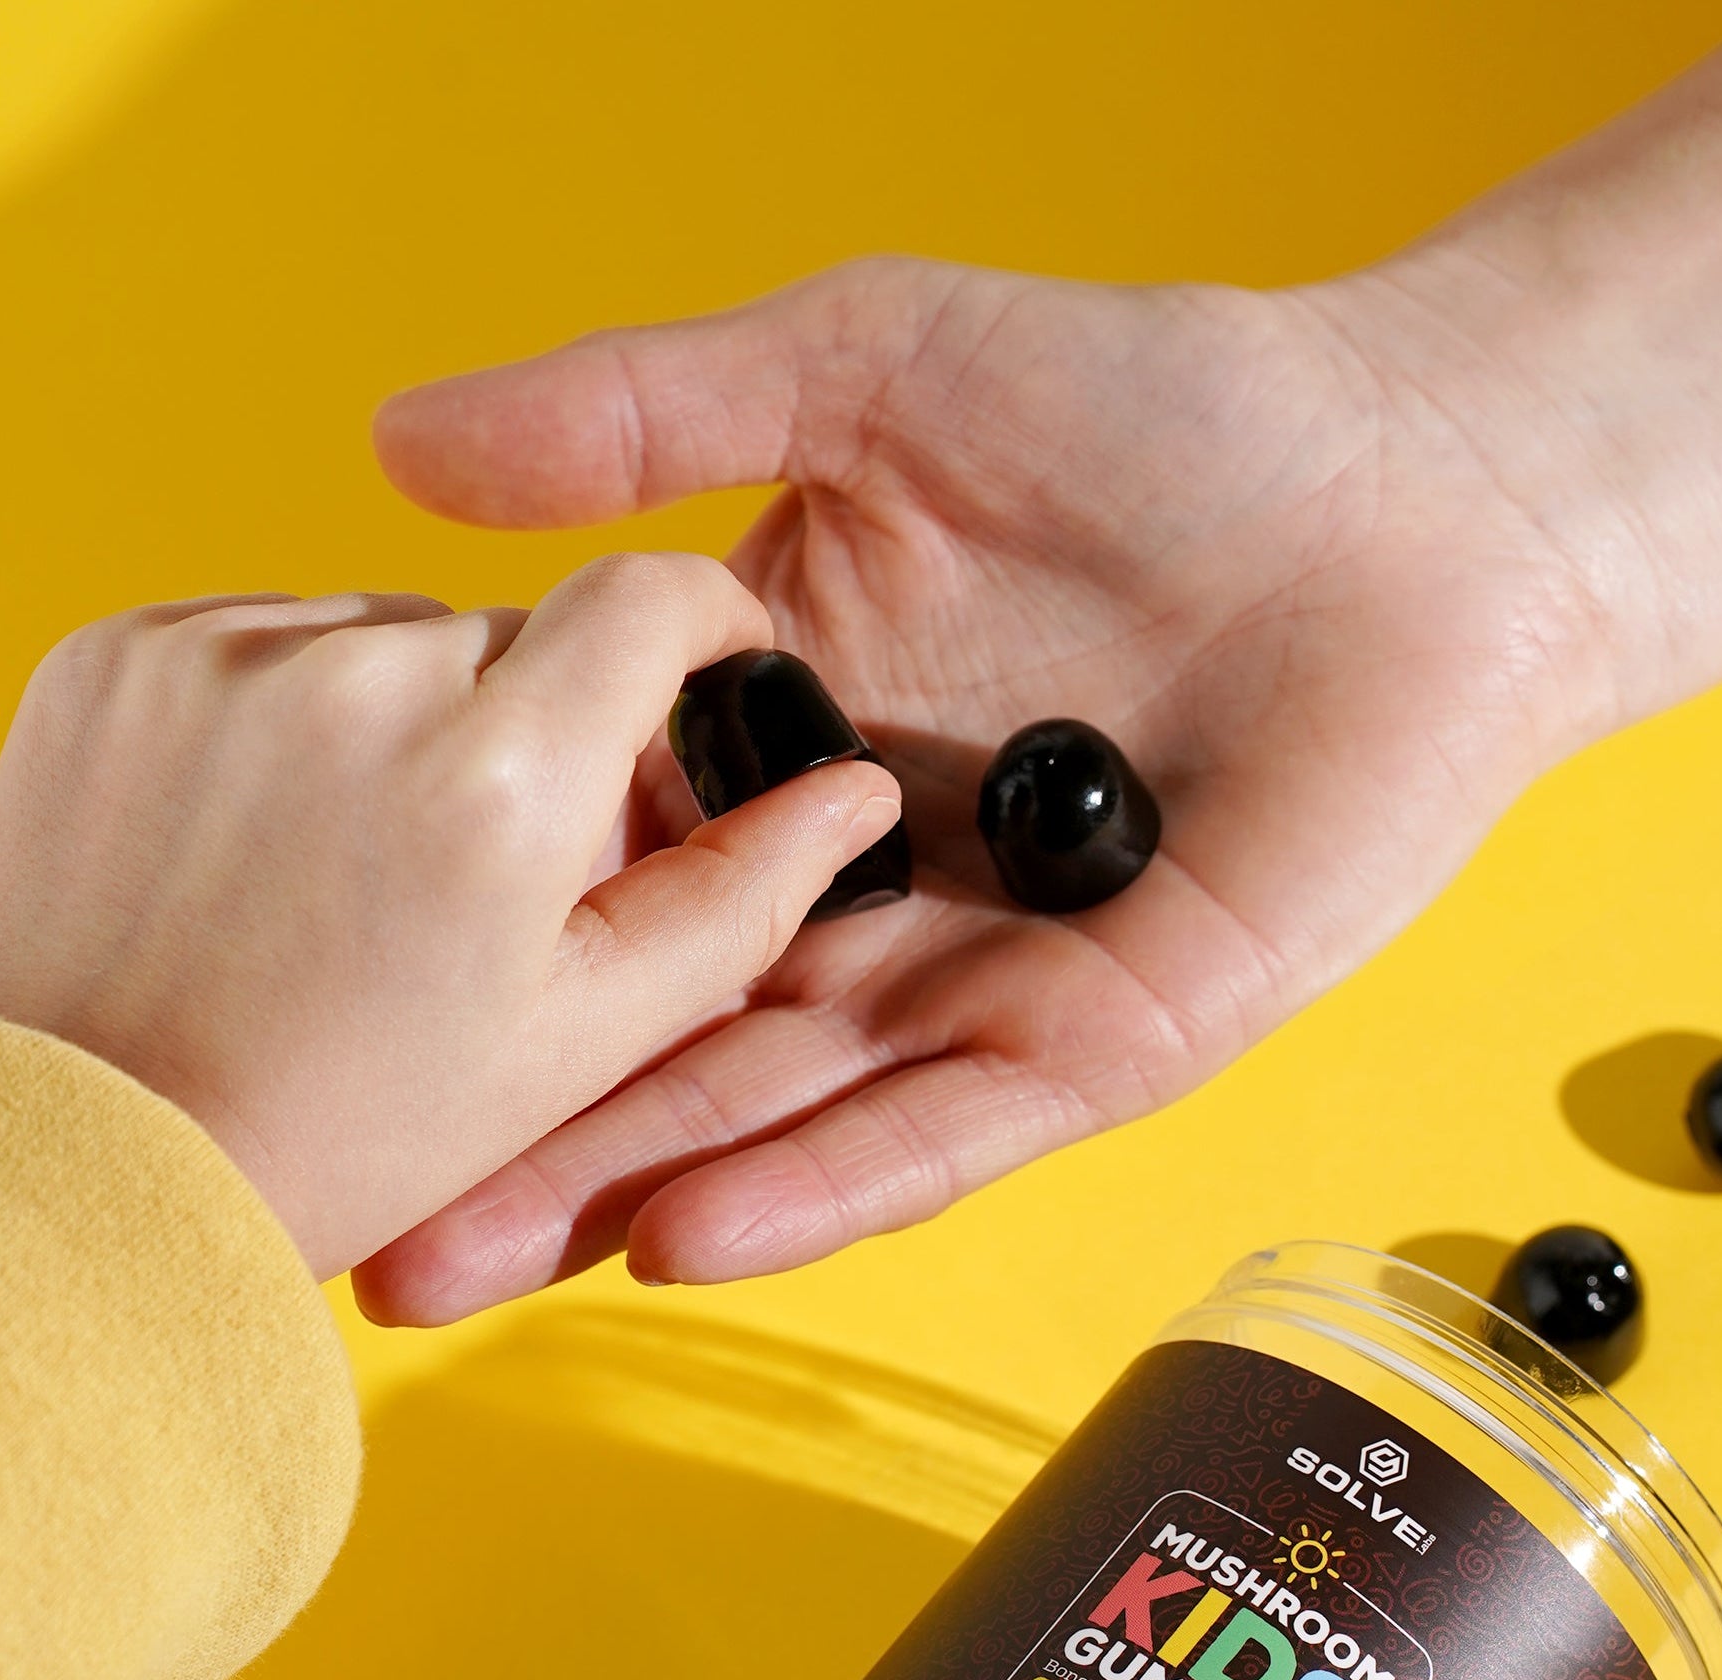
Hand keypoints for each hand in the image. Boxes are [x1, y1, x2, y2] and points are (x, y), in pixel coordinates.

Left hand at [0, 557, 899, 1279]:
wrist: (74, 1171)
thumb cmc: (341, 1138)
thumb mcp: (576, 1046)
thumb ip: (733, 905)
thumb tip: (853, 794)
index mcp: (498, 775)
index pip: (650, 600)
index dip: (700, 628)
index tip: (705, 668)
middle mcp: (354, 676)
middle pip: (507, 636)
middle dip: (527, 728)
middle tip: (485, 879)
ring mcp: (213, 656)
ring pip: (376, 633)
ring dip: (399, 717)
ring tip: (352, 880)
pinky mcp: (106, 658)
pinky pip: (249, 642)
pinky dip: (277, 713)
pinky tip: (256, 848)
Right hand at [352, 257, 1635, 1322]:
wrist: (1418, 482)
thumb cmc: (1161, 408)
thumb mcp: (866, 370)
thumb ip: (642, 417)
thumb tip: (398, 443)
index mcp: (779, 750)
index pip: (590, 872)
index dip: (456, 949)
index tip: (302, 1020)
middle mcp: (856, 892)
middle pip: (655, 1031)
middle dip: (508, 1135)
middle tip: (346, 1228)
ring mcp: (974, 979)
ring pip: (776, 1107)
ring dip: (620, 1188)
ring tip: (458, 1268)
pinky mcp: (1102, 1039)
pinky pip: (948, 1123)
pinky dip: (823, 1179)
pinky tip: (684, 1234)